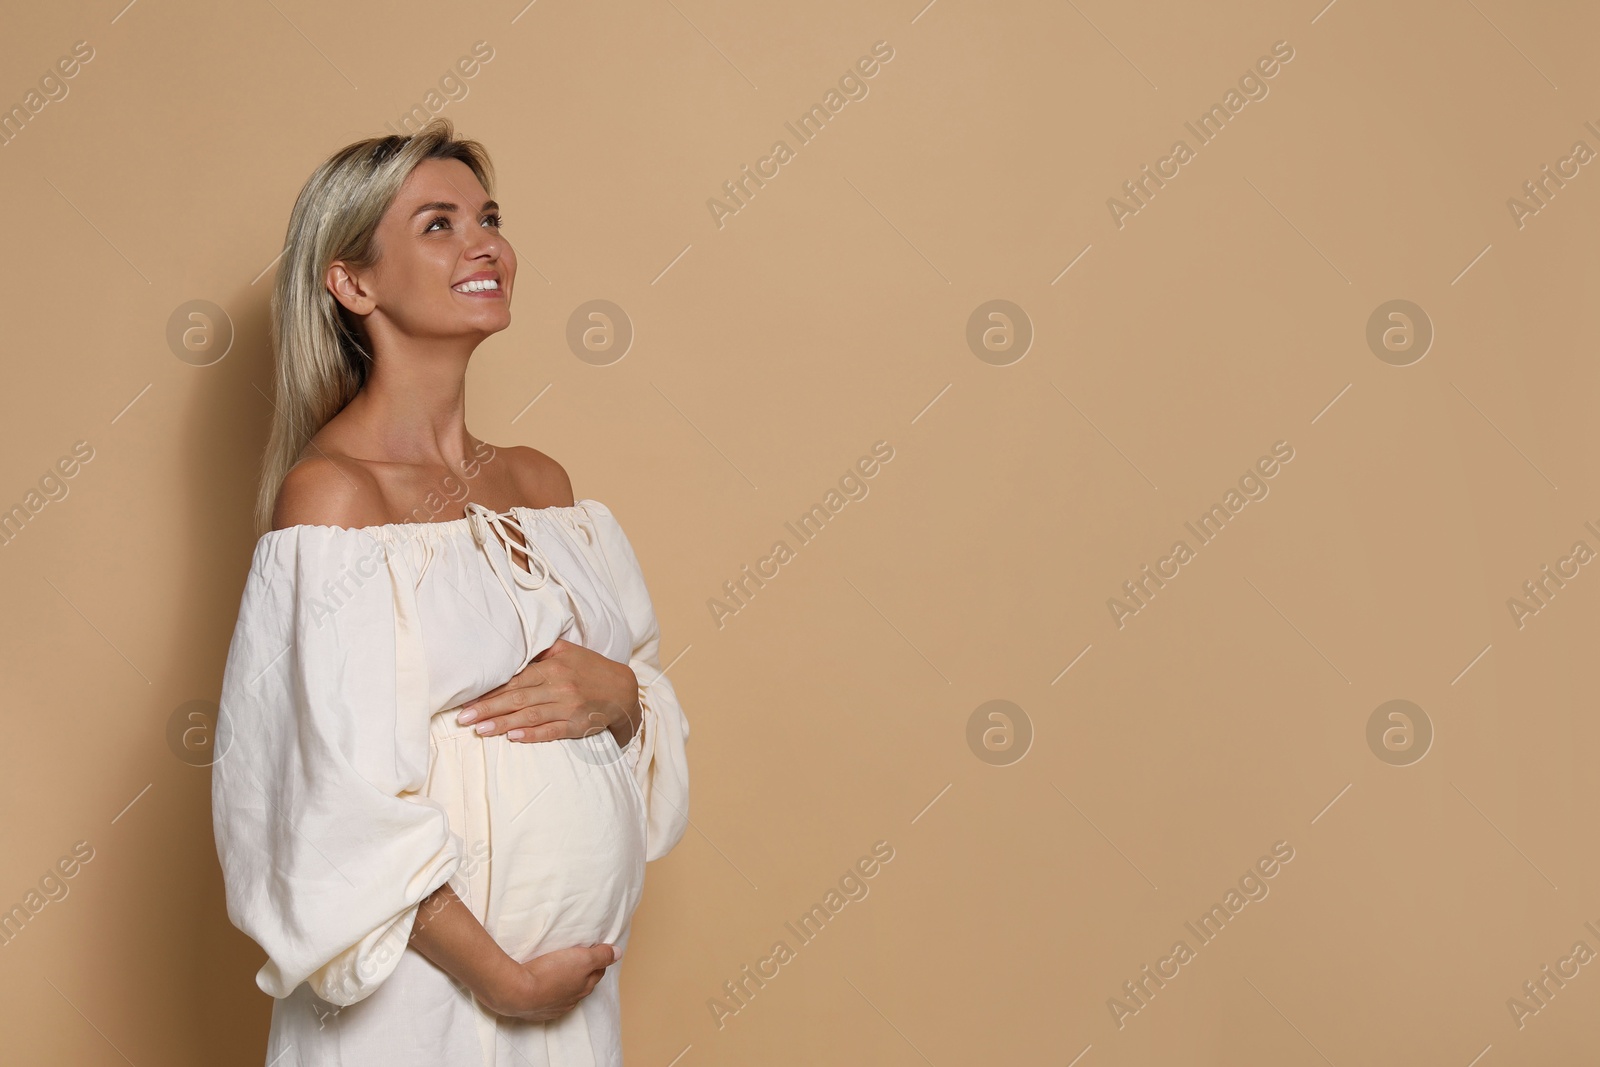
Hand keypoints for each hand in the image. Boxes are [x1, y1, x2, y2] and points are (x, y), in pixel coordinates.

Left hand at [457, 639, 640, 747]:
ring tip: (480, 731)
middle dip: (488, 709)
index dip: (491, 691)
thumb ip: (540, 651)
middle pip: (517, 699)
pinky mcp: (576, 726)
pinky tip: (513, 738)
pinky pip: (551, 731)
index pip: (515, 680)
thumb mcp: (567, 650)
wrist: (622, 689)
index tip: (468, 700)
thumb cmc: (590, 668)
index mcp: (553, 667)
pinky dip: (532, 735)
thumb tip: (511, 650)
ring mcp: (568, 708)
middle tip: (464, 718)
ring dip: (503, 724)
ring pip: (530, 716)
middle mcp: (559, 687)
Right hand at [483, 943, 619, 1021]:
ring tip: (558, 971)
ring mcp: (553, 1007)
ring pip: (564, 994)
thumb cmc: (549, 973)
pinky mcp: (535, 1011)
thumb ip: (601, 955)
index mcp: (583, 987)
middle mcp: (571, 1000)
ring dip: (564, 984)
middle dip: (583, 974)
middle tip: (578, 960)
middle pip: (582, 985)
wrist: (516, 993)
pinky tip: (541, 986)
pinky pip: (547, 1002)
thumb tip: (618, 953)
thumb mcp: (581, 958)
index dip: (597, 961)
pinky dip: (548, 993)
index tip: (593, 951)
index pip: (597, 973)